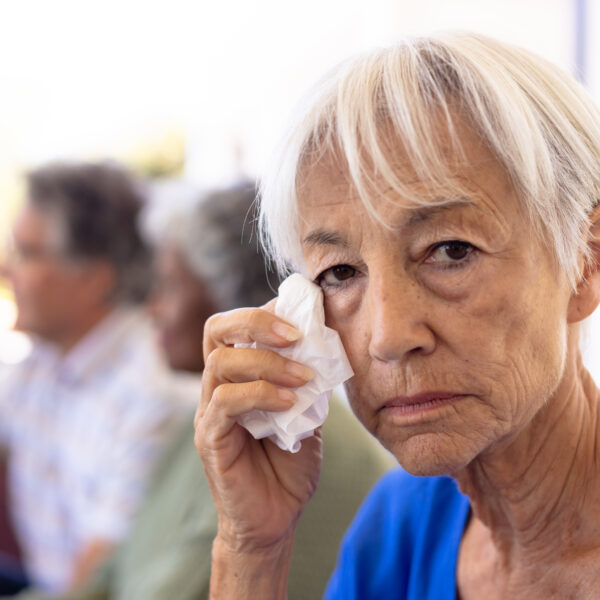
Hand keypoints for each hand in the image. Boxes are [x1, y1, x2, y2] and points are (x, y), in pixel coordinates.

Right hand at [194, 305, 321, 555]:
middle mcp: (217, 386)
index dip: (267, 313)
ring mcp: (209, 411)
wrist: (277, 517)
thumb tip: (324, 345)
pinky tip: (289, 402)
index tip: (305, 317)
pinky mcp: (210, 438)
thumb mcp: (307, 411)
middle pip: (216, 330)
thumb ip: (308, 380)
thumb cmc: (289, 463)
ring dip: (268, 362)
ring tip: (303, 377)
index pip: (236, 325)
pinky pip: (225, 402)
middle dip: (255, 321)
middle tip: (295, 334)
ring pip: (220, 362)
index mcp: (238, 374)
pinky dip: (260, 394)